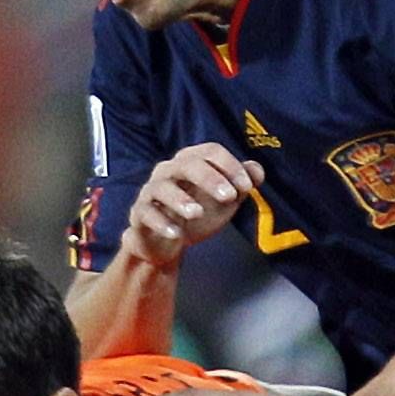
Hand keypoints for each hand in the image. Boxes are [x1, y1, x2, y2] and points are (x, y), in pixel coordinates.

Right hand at [121, 143, 260, 267]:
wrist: (165, 244)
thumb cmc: (196, 216)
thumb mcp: (225, 201)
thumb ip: (242, 185)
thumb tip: (256, 171)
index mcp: (191, 161)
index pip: (210, 152)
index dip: (230, 165)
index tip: (247, 186)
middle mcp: (168, 171)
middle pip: (187, 164)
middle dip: (209, 178)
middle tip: (228, 196)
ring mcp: (151, 191)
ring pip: (162, 187)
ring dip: (181, 199)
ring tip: (197, 213)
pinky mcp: (139, 213)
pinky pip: (146, 213)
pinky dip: (161, 223)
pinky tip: (176, 234)